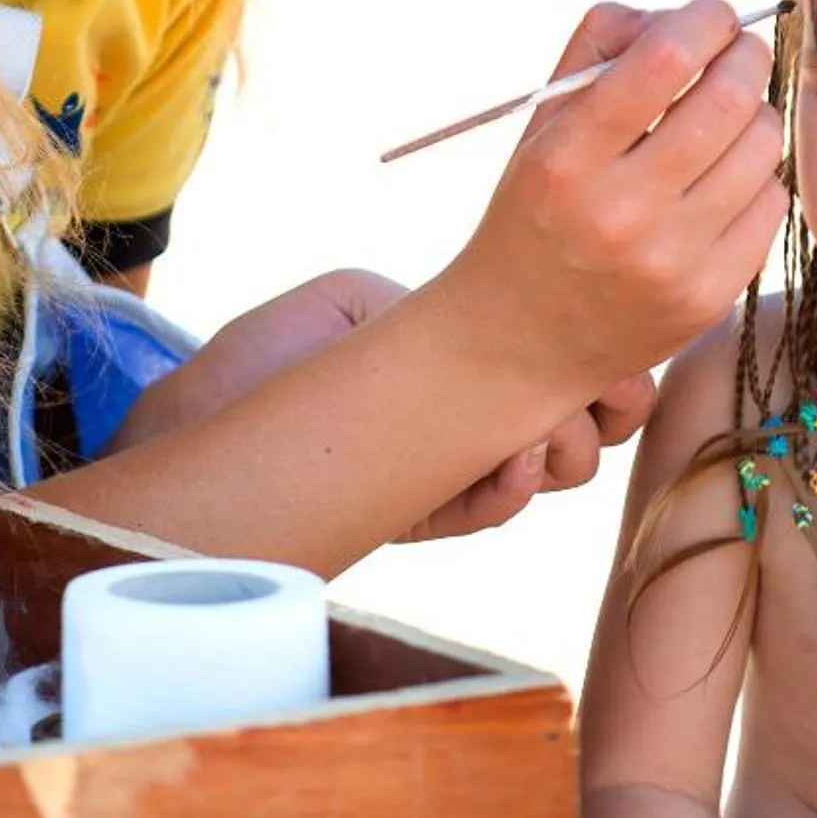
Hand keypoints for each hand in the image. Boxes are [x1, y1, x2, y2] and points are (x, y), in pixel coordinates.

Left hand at [109, 269, 658, 541]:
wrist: (199, 424)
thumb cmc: (270, 353)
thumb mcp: (357, 301)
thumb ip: (440, 309)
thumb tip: (510, 324)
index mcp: (463, 364)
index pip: (557, 362)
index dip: (602, 359)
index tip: (617, 346)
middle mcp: (468, 423)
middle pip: (579, 424)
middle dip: (604, 406)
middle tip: (599, 394)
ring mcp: (451, 472)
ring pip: (551, 471)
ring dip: (565, 447)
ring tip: (538, 430)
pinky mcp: (424, 515)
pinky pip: (495, 508)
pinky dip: (515, 486)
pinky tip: (512, 461)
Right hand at [437, 0, 787, 397]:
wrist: (519, 338)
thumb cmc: (538, 209)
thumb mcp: (541, 124)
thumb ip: (599, 47)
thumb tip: (681, 15)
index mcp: (568, 158)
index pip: (665, 59)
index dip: (704, 19)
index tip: (710, 16)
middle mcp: (620, 212)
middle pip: (730, 98)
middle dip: (746, 55)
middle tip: (737, 53)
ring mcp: (671, 261)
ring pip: (763, 147)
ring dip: (754, 116)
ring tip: (724, 123)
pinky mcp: (709, 296)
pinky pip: (772, 204)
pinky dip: (756, 178)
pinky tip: (720, 183)